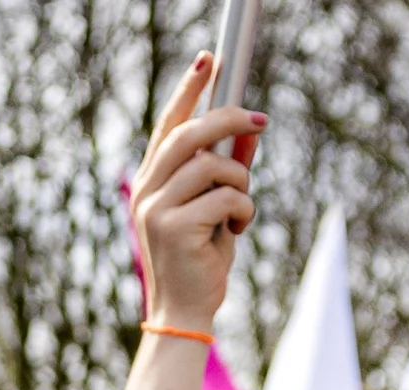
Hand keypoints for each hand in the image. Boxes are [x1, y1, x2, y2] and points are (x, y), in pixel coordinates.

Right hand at [128, 56, 257, 334]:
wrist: (184, 311)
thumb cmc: (200, 260)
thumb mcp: (212, 209)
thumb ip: (221, 173)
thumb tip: (247, 133)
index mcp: (151, 181)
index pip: (169, 124)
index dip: (189, 89)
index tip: (209, 59)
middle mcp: (146, 189)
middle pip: (191, 133)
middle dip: (230, 119)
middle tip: (262, 120)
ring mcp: (156, 208)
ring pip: (213, 165)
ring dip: (242, 182)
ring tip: (242, 209)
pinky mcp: (174, 228)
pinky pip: (226, 197)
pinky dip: (244, 210)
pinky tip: (236, 230)